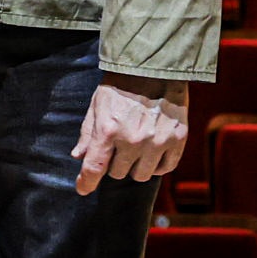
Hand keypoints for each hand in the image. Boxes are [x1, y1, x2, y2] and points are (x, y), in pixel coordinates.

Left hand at [72, 73, 188, 194]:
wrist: (155, 68)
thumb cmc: (121, 85)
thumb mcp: (97, 104)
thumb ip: (88, 133)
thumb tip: (79, 157)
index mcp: (108, 130)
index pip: (94, 168)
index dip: (86, 183)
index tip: (83, 189)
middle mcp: (132, 140)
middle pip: (119, 174)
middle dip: (115, 163)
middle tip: (119, 146)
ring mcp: (157, 142)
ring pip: (142, 175)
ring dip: (136, 166)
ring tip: (137, 147)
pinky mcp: (177, 140)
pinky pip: (165, 168)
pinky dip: (158, 164)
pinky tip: (154, 150)